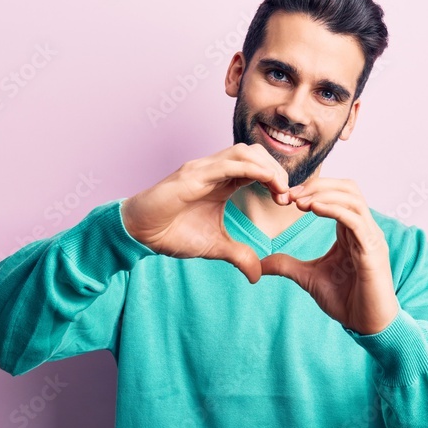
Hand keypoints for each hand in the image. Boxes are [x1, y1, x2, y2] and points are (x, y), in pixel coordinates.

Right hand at [120, 143, 289, 282]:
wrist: (140, 233)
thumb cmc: (171, 233)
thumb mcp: (214, 247)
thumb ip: (238, 255)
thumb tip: (257, 275)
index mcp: (221, 181)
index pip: (256, 167)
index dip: (276, 179)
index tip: (287, 200)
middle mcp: (213, 169)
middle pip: (255, 153)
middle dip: (276, 170)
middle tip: (286, 195)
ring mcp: (202, 169)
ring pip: (244, 152)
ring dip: (267, 167)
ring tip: (280, 188)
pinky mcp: (191, 175)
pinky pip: (227, 164)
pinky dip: (250, 169)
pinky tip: (265, 182)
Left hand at [259, 178, 399, 334]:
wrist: (367, 325)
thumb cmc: (346, 300)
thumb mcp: (308, 279)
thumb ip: (287, 266)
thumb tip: (260, 263)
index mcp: (351, 231)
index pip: (337, 194)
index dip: (311, 190)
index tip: (285, 197)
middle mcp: (364, 229)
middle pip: (347, 188)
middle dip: (317, 186)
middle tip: (289, 194)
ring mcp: (371, 238)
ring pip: (352, 199)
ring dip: (323, 195)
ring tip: (298, 201)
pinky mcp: (373, 251)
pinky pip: (355, 221)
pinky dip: (334, 210)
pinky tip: (313, 210)